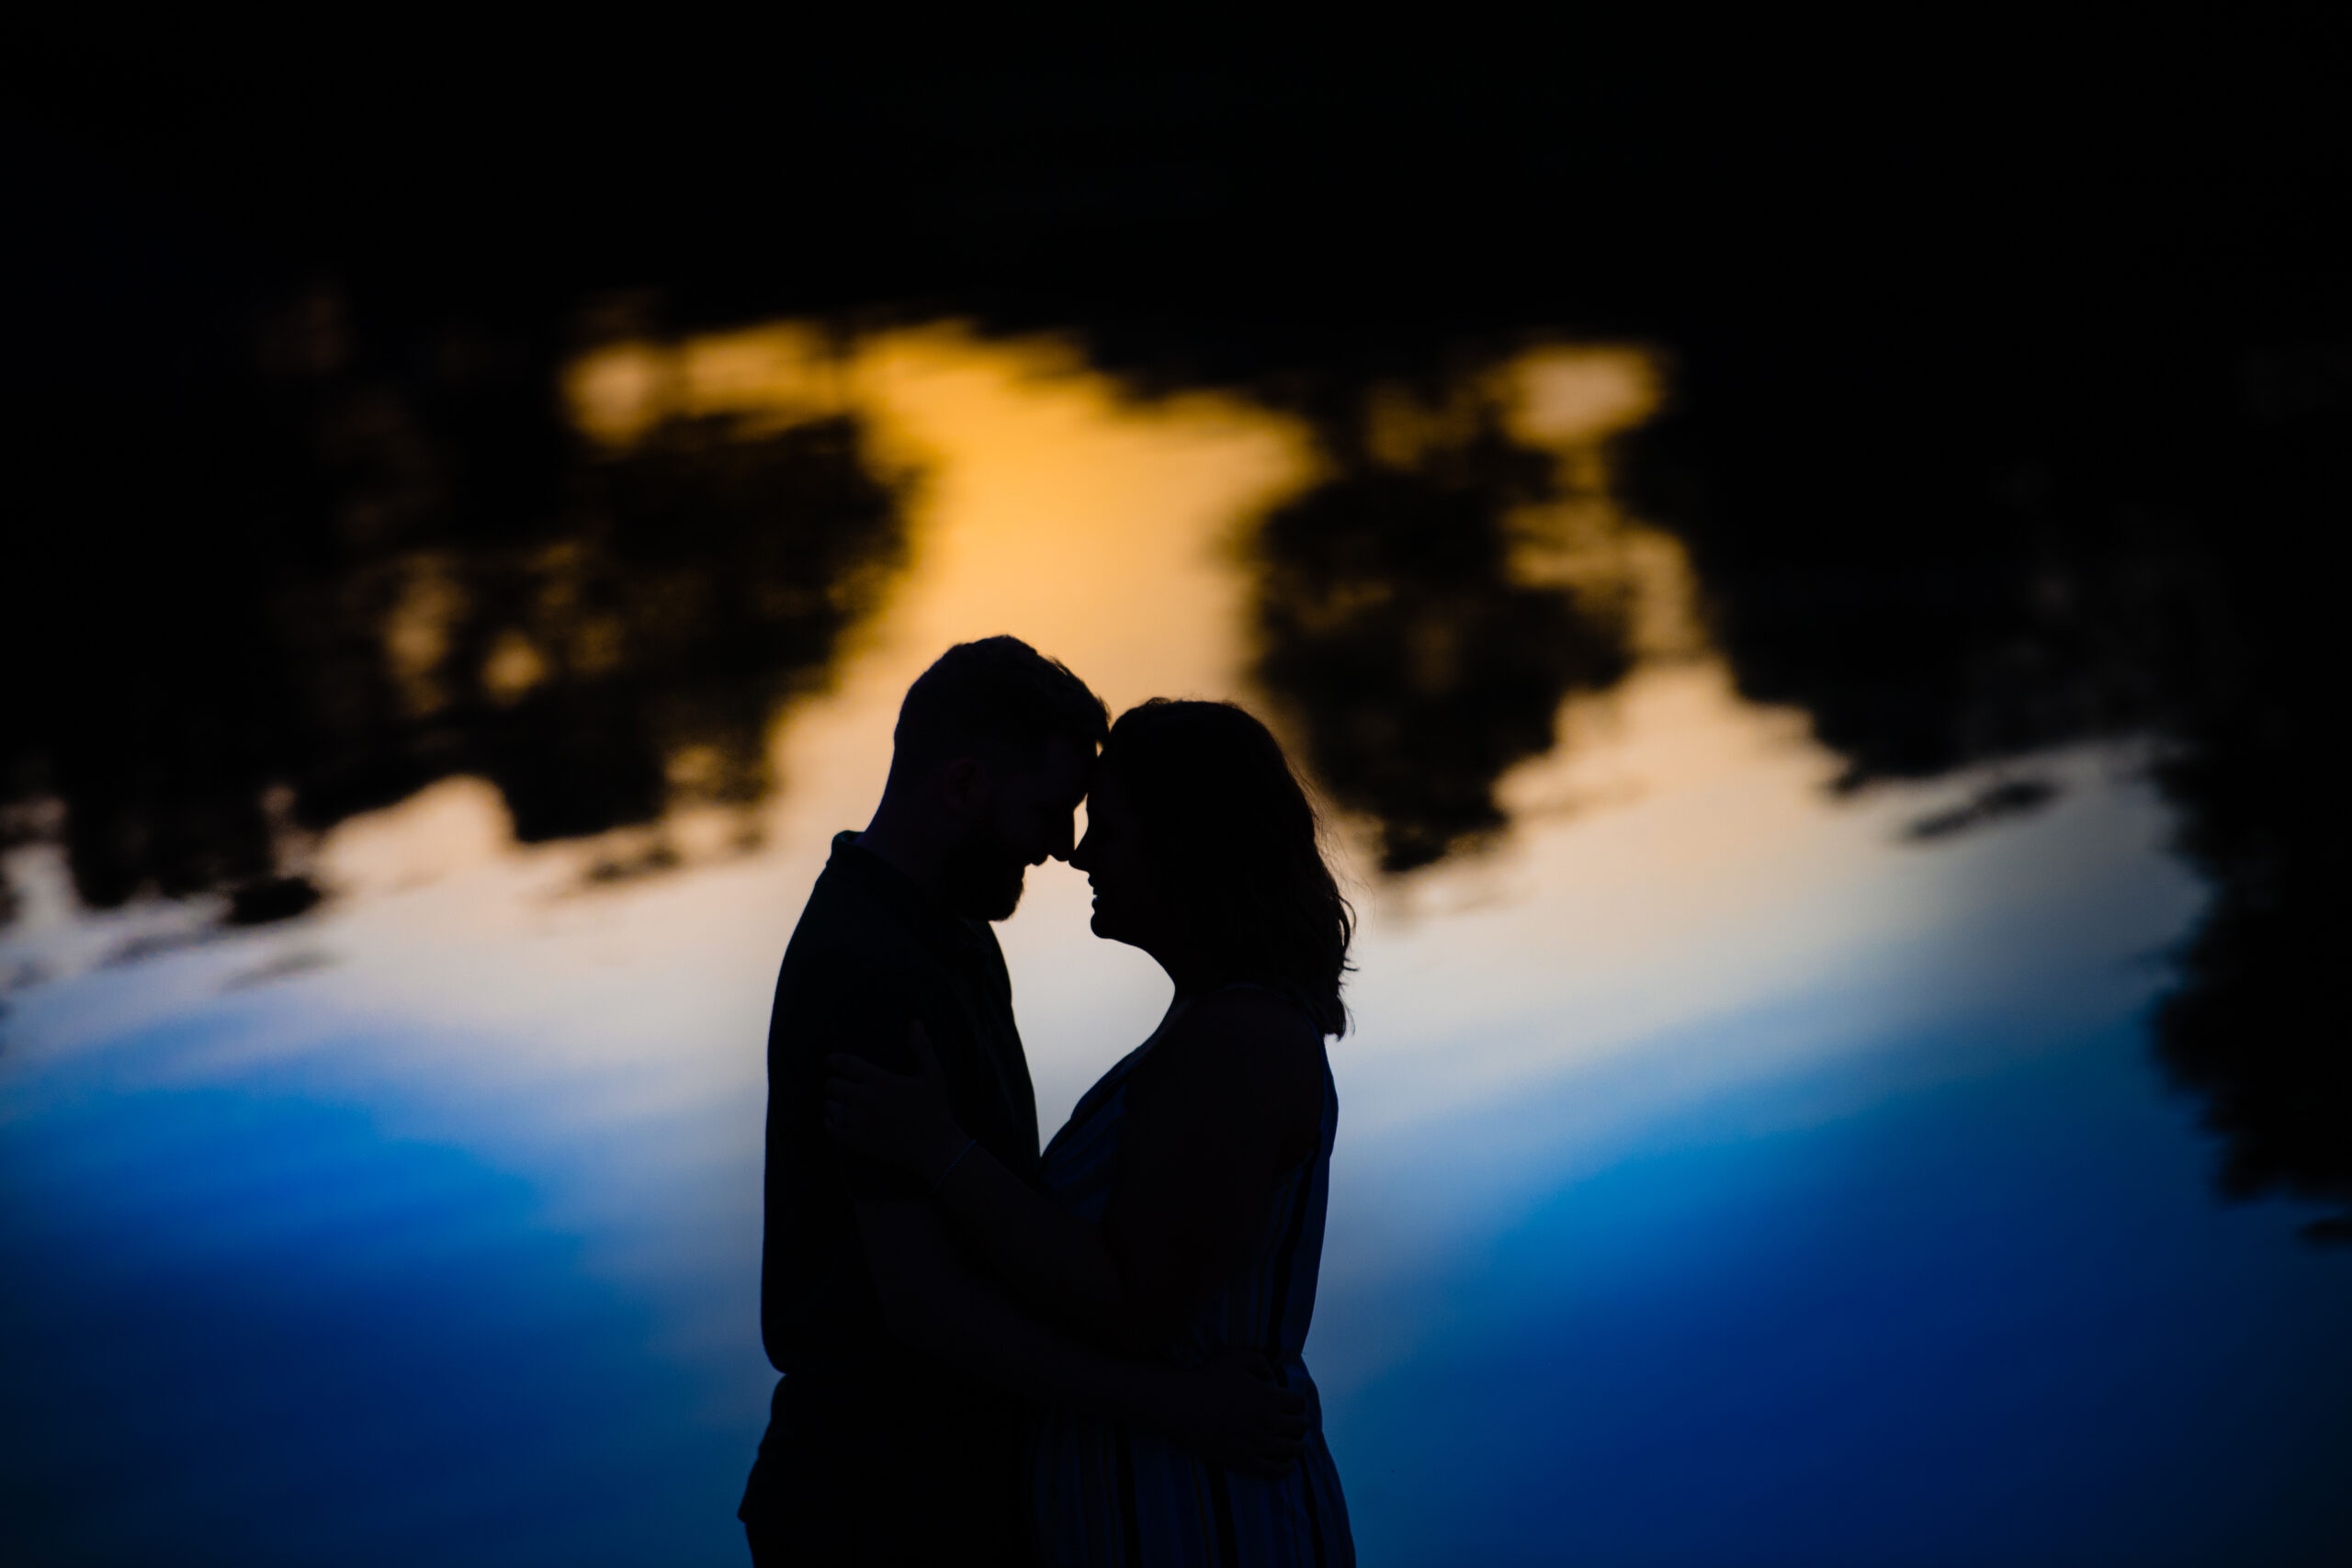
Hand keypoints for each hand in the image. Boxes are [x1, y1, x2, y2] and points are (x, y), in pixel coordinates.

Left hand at [826, 1021, 968, 1182]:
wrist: (935, 1147)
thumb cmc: (936, 1109)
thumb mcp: (933, 1074)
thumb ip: (921, 1048)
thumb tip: (915, 1022)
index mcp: (880, 1080)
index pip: (847, 1064)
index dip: (834, 1060)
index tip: (830, 1060)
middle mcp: (865, 1099)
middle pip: (833, 1085)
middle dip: (834, 1083)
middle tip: (838, 1084)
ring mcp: (859, 1121)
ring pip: (829, 1107)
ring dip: (831, 1102)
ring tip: (836, 1102)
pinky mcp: (857, 1141)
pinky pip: (832, 1128)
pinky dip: (830, 1122)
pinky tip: (835, 1120)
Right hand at [1156, 1348, 1307, 1478]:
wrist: (1182, 1406)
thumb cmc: (1207, 1378)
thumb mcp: (1235, 1358)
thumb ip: (1259, 1361)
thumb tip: (1271, 1376)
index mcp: (1270, 1397)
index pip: (1299, 1403)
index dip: (1298, 1402)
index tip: (1295, 1404)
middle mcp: (1269, 1422)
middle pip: (1299, 1427)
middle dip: (1301, 1423)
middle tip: (1299, 1423)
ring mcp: (1257, 1444)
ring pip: (1291, 1449)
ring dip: (1298, 1446)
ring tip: (1299, 1444)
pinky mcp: (1244, 1460)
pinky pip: (1273, 1470)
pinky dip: (1285, 1469)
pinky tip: (1289, 1466)